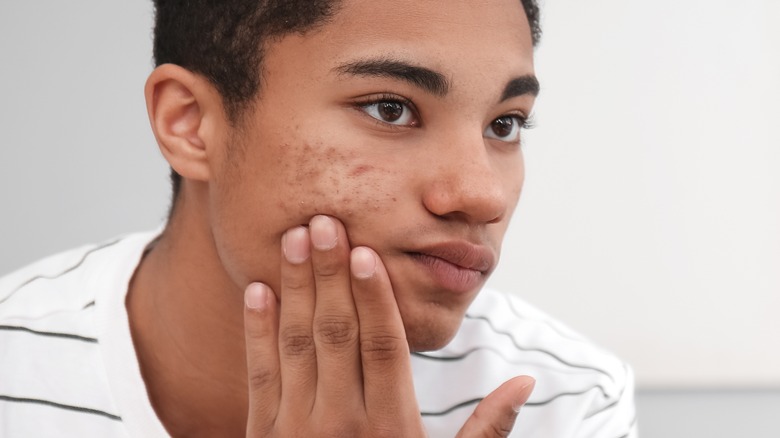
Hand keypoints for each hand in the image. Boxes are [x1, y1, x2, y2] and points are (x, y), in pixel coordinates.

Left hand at [243, 215, 534, 436]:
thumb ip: (486, 432)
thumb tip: (528, 382)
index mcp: (391, 428)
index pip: (382, 347)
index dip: (373, 297)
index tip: (365, 251)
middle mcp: (342, 423)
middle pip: (336, 333)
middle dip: (329, 274)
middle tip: (323, 221)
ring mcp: (296, 429)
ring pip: (296, 343)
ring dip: (293, 287)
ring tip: (292, 238)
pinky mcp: (263, 435)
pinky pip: (259, 374)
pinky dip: (257, 330)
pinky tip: (258, 290)